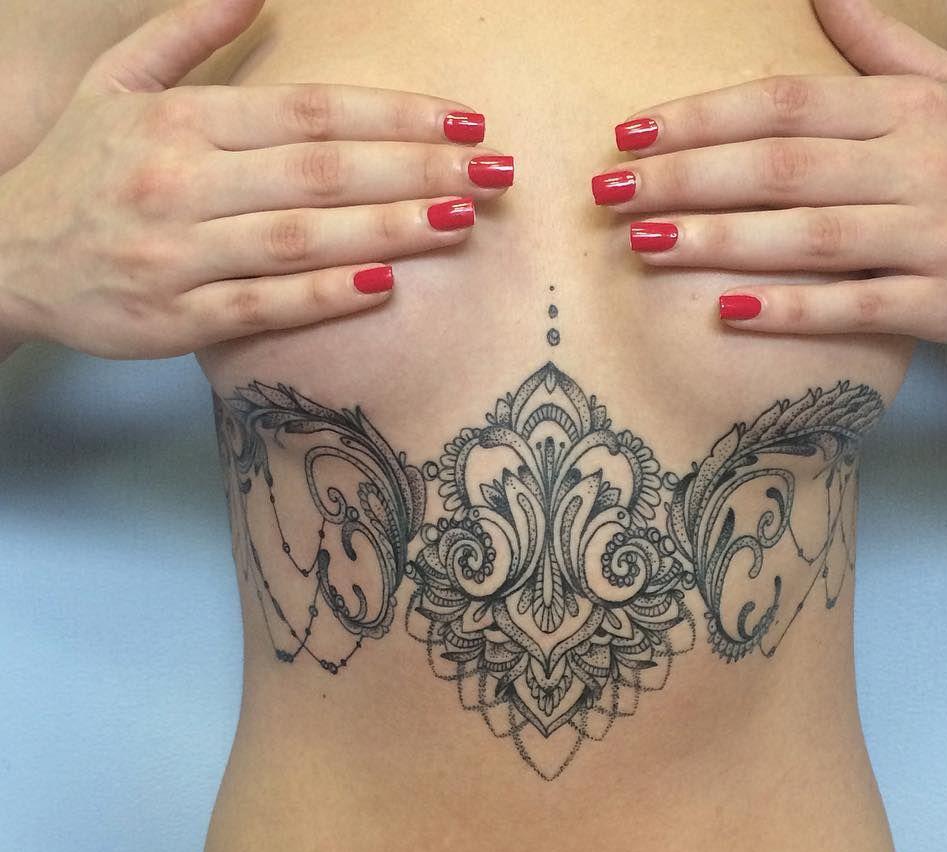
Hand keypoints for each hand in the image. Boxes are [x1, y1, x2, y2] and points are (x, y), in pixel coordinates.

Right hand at [0, 0, 510, 360]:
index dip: (394, 113)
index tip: (464, 119)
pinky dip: (323, 294)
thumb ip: (185, 34)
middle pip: (322, 171)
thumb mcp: (116, 86)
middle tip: (493, 171)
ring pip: (301, 237)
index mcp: (180, 121)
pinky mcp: (175, 318)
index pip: (309, 111)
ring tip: (462, 219)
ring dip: (388, 228)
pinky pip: (263, 306)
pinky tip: (383, 285)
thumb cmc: (77, 171)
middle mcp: (182, 182)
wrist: (3, 256)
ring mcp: (179, 254)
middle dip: (416, 167)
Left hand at [592, 0, 946, 343]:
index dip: (703, 117)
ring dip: (720, 241)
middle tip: (609, 193)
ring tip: (643, 245)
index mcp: (908, 109)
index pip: (786, 104)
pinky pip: (854, 304)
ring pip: (809, 234)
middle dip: (686, 177)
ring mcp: (931, 235)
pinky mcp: (941, 301)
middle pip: (781, 165)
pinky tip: (728, 312)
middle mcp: (918, 164)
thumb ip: (881, 43)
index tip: (631, 134)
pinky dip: (791, 310)